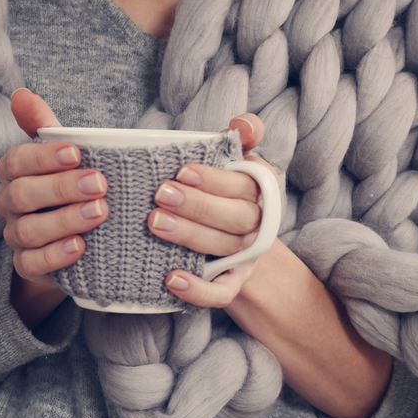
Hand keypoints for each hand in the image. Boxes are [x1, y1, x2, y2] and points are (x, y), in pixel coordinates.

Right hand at [0, 89, 108, 324]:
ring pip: (28, 230)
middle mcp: (10, 204)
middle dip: (61, 188)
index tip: (77, 153)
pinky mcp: (27, 265)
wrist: (77, 239)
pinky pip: (32, 264)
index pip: (16, 161)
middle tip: (100, 184)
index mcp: (14, 173)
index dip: (44, 157)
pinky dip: (56, 256)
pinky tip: (81, 247)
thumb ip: (44, 125)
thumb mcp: (63, 154)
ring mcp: (16, 237)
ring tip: (100, 212)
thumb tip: (21, 94)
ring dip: (65, 220)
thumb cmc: (70, 186)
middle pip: (22, 195)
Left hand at [150, 113, 279, 307]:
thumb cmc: (224, 191)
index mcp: (262, 191)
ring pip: (225, 248)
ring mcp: (247, 257)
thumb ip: (241, 138)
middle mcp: (259, 225)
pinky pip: (221, 292)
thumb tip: (244, 124)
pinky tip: (171, 279)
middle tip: (160, 194)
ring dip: (190, 236)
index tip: (182, 170)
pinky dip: (198, 289)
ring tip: (155, 223)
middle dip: (198, 206)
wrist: (235, 244)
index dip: (215, 179)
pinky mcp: (232, 284)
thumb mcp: (234, 161)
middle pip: (237, 217)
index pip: (245, 185)